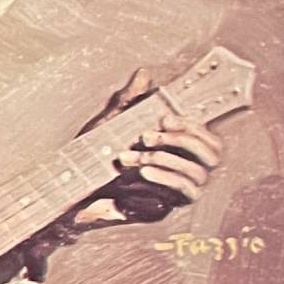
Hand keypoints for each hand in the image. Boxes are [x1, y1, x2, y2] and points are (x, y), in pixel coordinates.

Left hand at [58, 67, 222, 235]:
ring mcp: (178, 191)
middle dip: (180, 141)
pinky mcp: (165, 209)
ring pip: (195, 175)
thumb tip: (143, 74)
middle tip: (147, 137)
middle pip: (211, 155)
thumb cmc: (94, 155)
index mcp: (180, 148)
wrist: (72, 190)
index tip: (164, 117)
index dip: (192, 125)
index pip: (207, 136)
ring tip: (134, 157)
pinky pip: (180, 194)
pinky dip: (164, 180)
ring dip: (165, 161)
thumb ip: (130, 100)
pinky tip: (144, 173)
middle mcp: (186, 169)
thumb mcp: (111, 123)